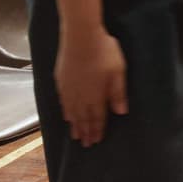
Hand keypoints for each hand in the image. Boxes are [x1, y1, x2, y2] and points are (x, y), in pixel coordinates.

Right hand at [55, 25, 127, 146]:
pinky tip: (66, 115)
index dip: (97, 130)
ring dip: (74, 125)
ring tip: (75, 136)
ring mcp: (69, 89)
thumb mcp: (118, 71)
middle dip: (86, 132)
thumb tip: (121, 112)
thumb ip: (118, 93)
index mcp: (96, 96)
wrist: (80, 36)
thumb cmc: (103, 51)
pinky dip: (65, 112)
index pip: (97, 118)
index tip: (97, 141)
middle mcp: (80, 96)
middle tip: (86, 145)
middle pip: (83, 118)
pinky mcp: (61, 81)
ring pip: (72, 113)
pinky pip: (63, 102)